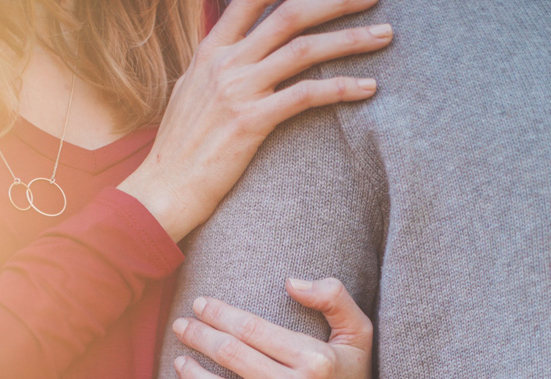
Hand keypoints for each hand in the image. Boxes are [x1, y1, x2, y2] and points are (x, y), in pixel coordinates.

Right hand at [118, 0, 392, 241]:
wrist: (165, 188)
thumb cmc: (180, 146)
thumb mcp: (189, 91)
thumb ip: (214, 64)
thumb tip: (231, 47)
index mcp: (210, 50)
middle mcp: (225, 62)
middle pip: (289, 13)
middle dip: (335, 1)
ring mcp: (237, 90)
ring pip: (303, 49)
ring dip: (350, 39)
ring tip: (385, 35)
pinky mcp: (251, 122)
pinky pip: (305, 95)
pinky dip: (341, 88)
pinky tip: (368, 88)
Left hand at [172, 278, 375, 378]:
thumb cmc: (356, 378)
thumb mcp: (359, 332)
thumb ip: (333, 297)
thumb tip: (290, 282)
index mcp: (314, 358)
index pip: (252, 329)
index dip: (219, 314)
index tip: (199, 304)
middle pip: (233, 357)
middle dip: (199, 337)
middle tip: (181, 326)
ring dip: (195, 376)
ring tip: (178, 361)